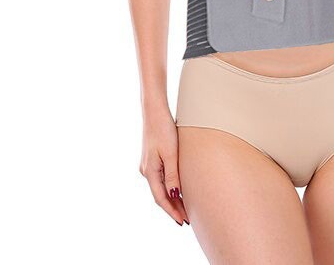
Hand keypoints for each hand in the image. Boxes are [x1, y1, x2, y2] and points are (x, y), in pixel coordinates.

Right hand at [139, 111, 188, 225]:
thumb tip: (174, 196)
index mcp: (149, 171)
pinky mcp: (152, 158)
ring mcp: (148, 164)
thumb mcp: (171, 153)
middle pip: (160, 195)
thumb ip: (172, 175)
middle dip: (173, 208)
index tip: (183, 222)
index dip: (172, 211)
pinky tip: (178, 189)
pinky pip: (161, 178)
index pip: (161, 199)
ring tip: (185, 207)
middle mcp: (146, 170)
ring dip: (172, 198)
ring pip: (160, 187)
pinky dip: (169, 186)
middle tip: (187, 219)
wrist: (154, 111)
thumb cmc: (163, 129)